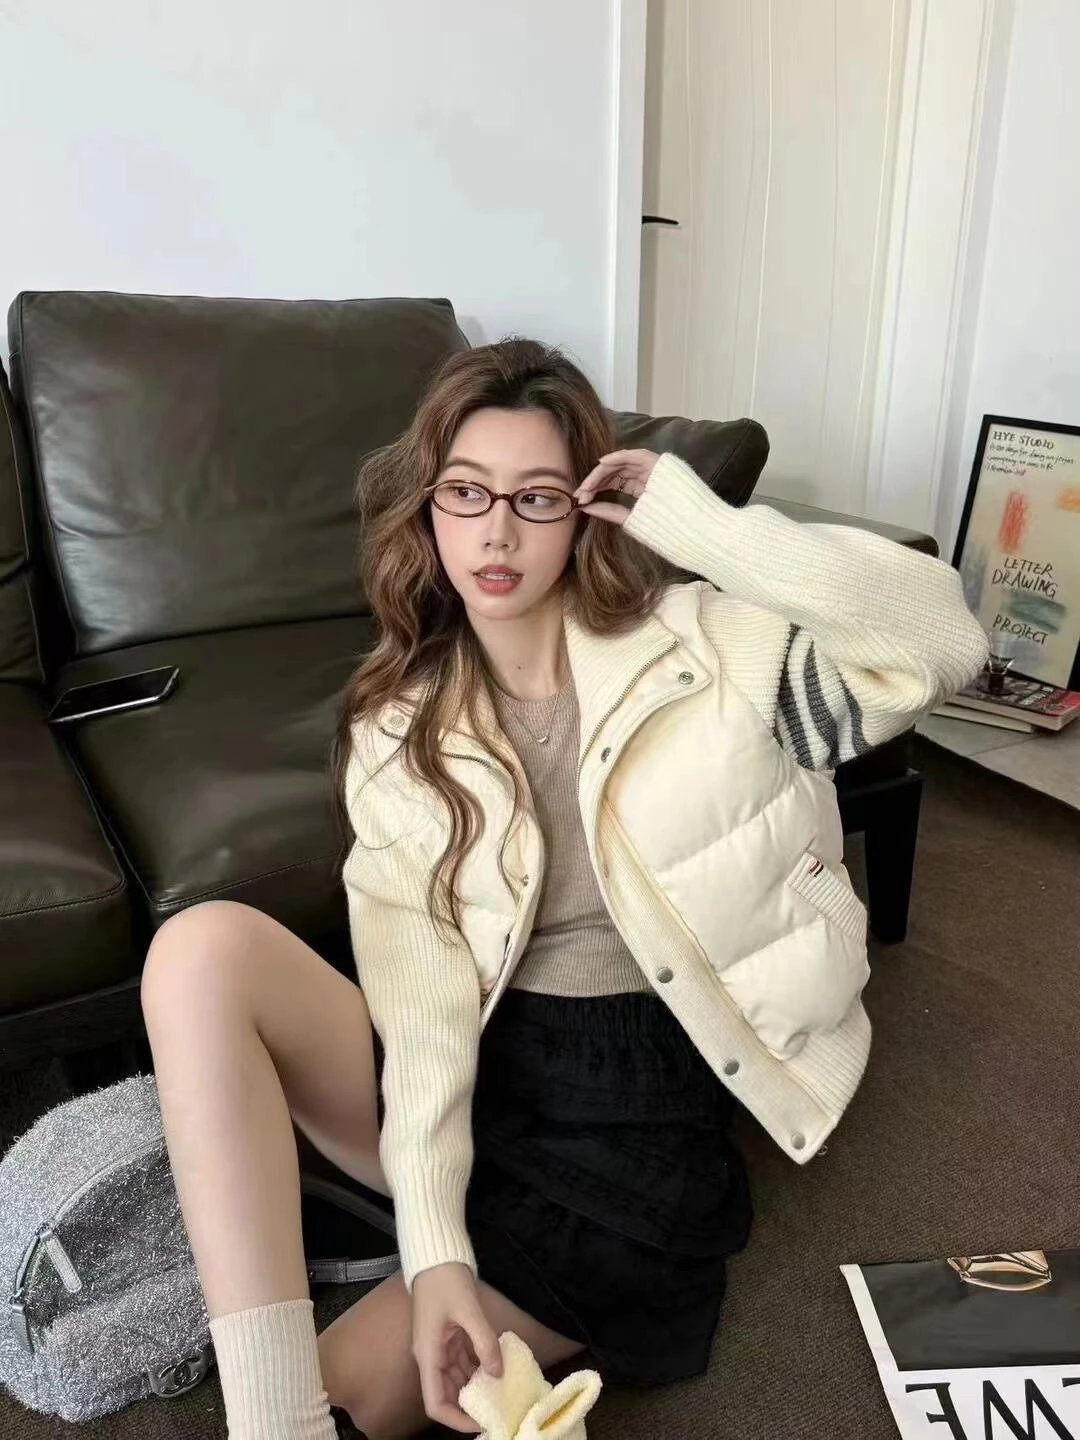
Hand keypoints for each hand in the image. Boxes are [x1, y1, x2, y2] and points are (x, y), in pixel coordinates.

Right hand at [412, 1262, 502, 1432]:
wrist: (436, 1255)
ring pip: (456, 1380)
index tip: (481, 1423)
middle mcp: (430, 1357)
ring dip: (475, 1387)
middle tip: (497, 1409)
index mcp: (428, 1355)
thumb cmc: (446, 1280)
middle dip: (469, 1407)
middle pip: (446, 1395)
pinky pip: (461, 1363)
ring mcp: (439, 1348)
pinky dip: (477, 1369)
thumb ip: (484, 1342)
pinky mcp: (447, 1338)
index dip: (456, 1420)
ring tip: (501, 1392)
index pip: (435, 1403)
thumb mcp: (468, 1310)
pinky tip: (496, 1369)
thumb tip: (498, 1372)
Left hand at [574, 448, 660, 526]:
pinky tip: (602, 464)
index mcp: (642, 490)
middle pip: (615, 472)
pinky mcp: (660, 463)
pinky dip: (618, 457)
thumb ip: (611, 512)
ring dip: (602, 472)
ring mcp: (654, 468)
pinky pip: (636, 455)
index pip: (614, 482)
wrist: (696, 531)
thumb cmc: (668, 531)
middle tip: (580, 493)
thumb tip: (585, 507)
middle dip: (595, 481)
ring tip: (587, 485)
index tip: (581, 500)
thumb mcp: (632, 521)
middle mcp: (646, 476)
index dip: (596, 488)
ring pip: (622, 463)